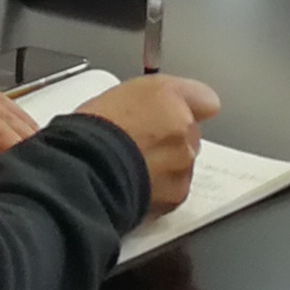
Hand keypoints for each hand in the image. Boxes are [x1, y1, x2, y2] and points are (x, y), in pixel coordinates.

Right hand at [70, 74, 223, 211]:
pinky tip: (134, 184)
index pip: (204, 99)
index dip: (188, 107)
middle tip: (139, 144)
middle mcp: (184, 128)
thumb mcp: (113, 95)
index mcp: (168, 95)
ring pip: (182, 163)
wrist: (85, 172)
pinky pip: (174, 189)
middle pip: (190, 134)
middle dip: (171, 140)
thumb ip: (148, 97)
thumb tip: (155, 106)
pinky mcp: (177, 193)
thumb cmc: (91, 134)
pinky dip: (159, 190)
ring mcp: (183, 162)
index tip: (177, 114)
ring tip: (131, 167)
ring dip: (165, 166)